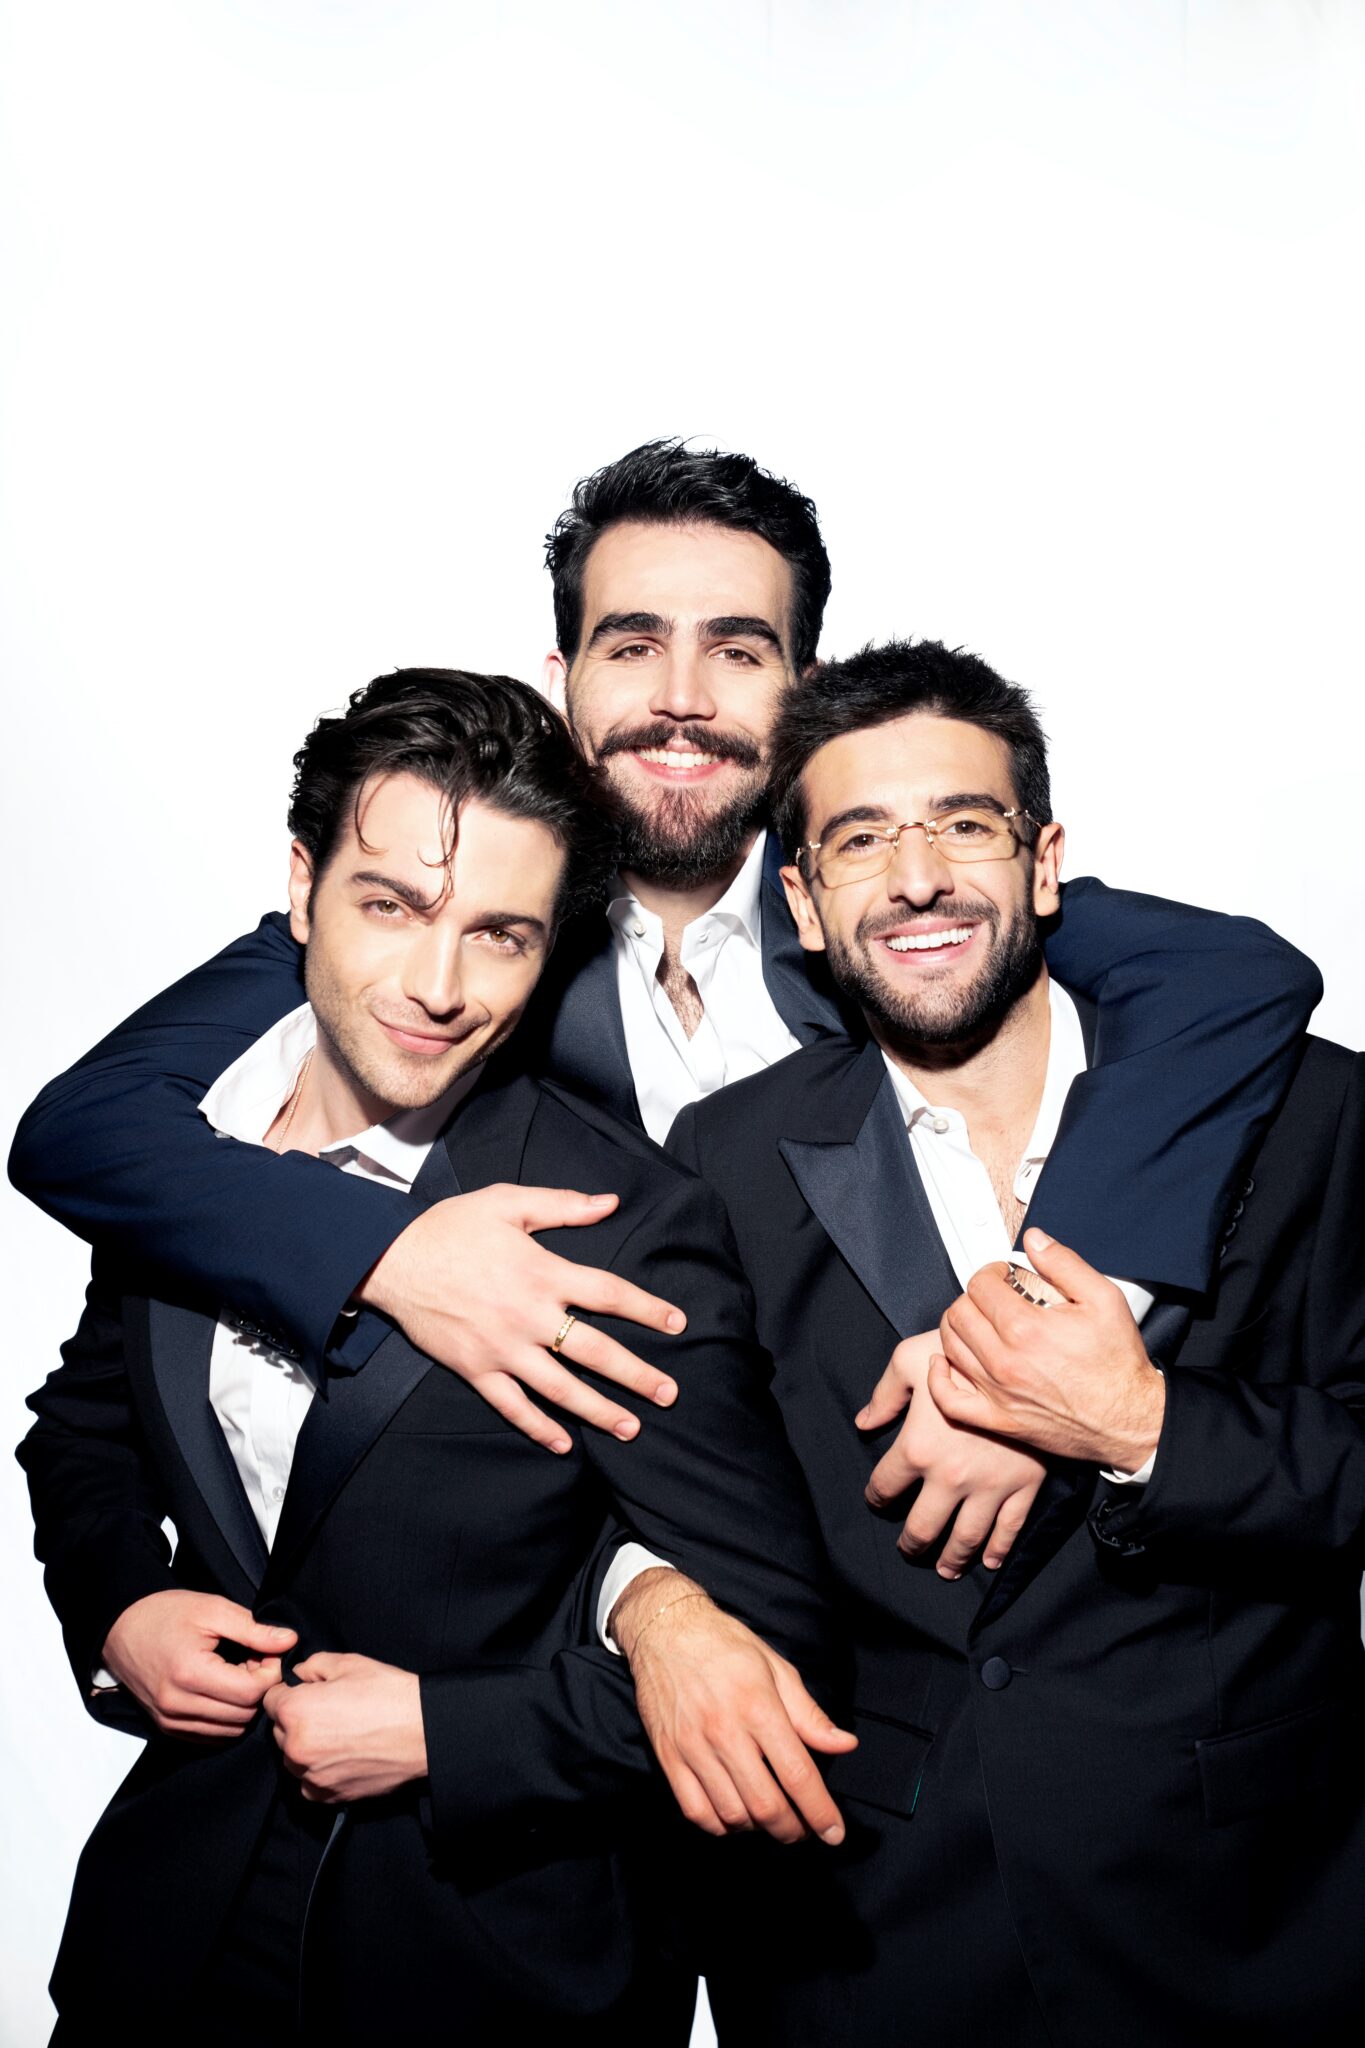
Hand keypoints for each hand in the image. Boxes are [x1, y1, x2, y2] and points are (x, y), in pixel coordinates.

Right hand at [101, 1591, 295, 1739]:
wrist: (121, 1628)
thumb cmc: (165, 1614)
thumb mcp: (213, 1609)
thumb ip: (253, 1629)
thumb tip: (288, 1641)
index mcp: (190, 1674)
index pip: (250, 1693)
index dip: (269, 1673)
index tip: (267, 1652)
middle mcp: (178, 1705)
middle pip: (244, 1715)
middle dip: (258, 1689)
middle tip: (254, 1661)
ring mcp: (171, 1720)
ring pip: (230, 1730)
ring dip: (243, 1705)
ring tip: (237, 1673)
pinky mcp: (168, 1727)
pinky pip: (211, 1736)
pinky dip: (227, 1718)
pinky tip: (223, 1690)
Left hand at [262, 1652, 426, 1803]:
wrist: (422, 1731)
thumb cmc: (388, 1693)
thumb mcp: (348, 1663)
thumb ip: (311, 1666)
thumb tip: (298, 1676)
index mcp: (296, 1711)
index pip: (270, 1700)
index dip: (289, 1692)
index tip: (307, 1692)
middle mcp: (296, 1747)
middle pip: (280, 1731)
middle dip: (296, 1720)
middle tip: (328, 1712)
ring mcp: (312, 1776)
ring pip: (293, 1759)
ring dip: (306, 1747)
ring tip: (338, 1735)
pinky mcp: (329, 1796)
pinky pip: (309, 1783)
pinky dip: (319, 1772)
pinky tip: (342, 1756)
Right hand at [358, 1185, 686, 1453]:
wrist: (390, 1259)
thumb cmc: (450, 1226)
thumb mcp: (506, 1203)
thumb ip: (562, 1205)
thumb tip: (609, 1203)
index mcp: (542, 1273)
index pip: (608, 1294)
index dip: (646, 1309)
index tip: (677, 1324)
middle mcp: (528, 1316)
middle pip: (594, 1352)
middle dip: (636, 1375)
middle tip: (669, 1394)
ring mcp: (502, 1348)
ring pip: (560, 1388)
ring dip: (598, 1410)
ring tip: (631, 1428)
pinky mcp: (475, 1368)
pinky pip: (512, 1406)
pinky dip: (538, 1428)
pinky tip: (563, 1444)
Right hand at [610, 1570, 856, 1845]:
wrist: (665, 1630)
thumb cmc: (725, 1645)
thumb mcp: (776, 1668)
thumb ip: (809, 1714)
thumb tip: (844, 1745)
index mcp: (758, 1706)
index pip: (797, 1774)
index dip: (820, 1811)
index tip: (834, 1833)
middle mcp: (724, 1731)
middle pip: (766, 1805)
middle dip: (792, 1829)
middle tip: (803, 1829)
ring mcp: (692, 1747)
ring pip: (732, 1814)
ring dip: (758, 1828)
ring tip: (770, 1819)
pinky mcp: (668, 1756)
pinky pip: (695, 1811)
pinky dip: (719, 1826)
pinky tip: (733, 1816)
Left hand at [857, 1332, 1047, 1576]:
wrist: (1022, 1360)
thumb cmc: (960, 1354)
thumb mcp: (910, 1359)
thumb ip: (885, 1394)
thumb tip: (864, 1423)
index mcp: (917, 1448)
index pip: (885, 1486)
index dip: (876, 1497)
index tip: (878, 1500)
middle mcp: (950, 1477)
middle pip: (923, 1527)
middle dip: (911, 1544)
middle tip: (908, 1549)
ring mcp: (989, 1486)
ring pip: (965, 1539)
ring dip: (952, 1560)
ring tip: (944, 1568)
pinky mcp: (1024, 1486)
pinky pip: (1009, 1529)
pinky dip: (998, 1550)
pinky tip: (989, 1561)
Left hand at [930, 1229, 1166, 1468]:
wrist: (1130, 1420)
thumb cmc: (1118, 1365)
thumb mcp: (1104, 1299)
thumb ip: (1063, 1264)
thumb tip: (1033, 1240)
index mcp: (1026, 1328)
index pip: (980, 1285)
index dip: (991, 1273)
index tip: (1003, 1276)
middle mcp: (1005, 1361)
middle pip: (959, 1313)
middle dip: (974, 1296)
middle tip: (994, 1297)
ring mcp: (998, 1393)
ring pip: (950, 1347)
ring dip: (958, 1327)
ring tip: (979, 1322)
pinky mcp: (998, 1420)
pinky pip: (950, 1400)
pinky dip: (938, 1378)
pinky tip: (945, 1363)